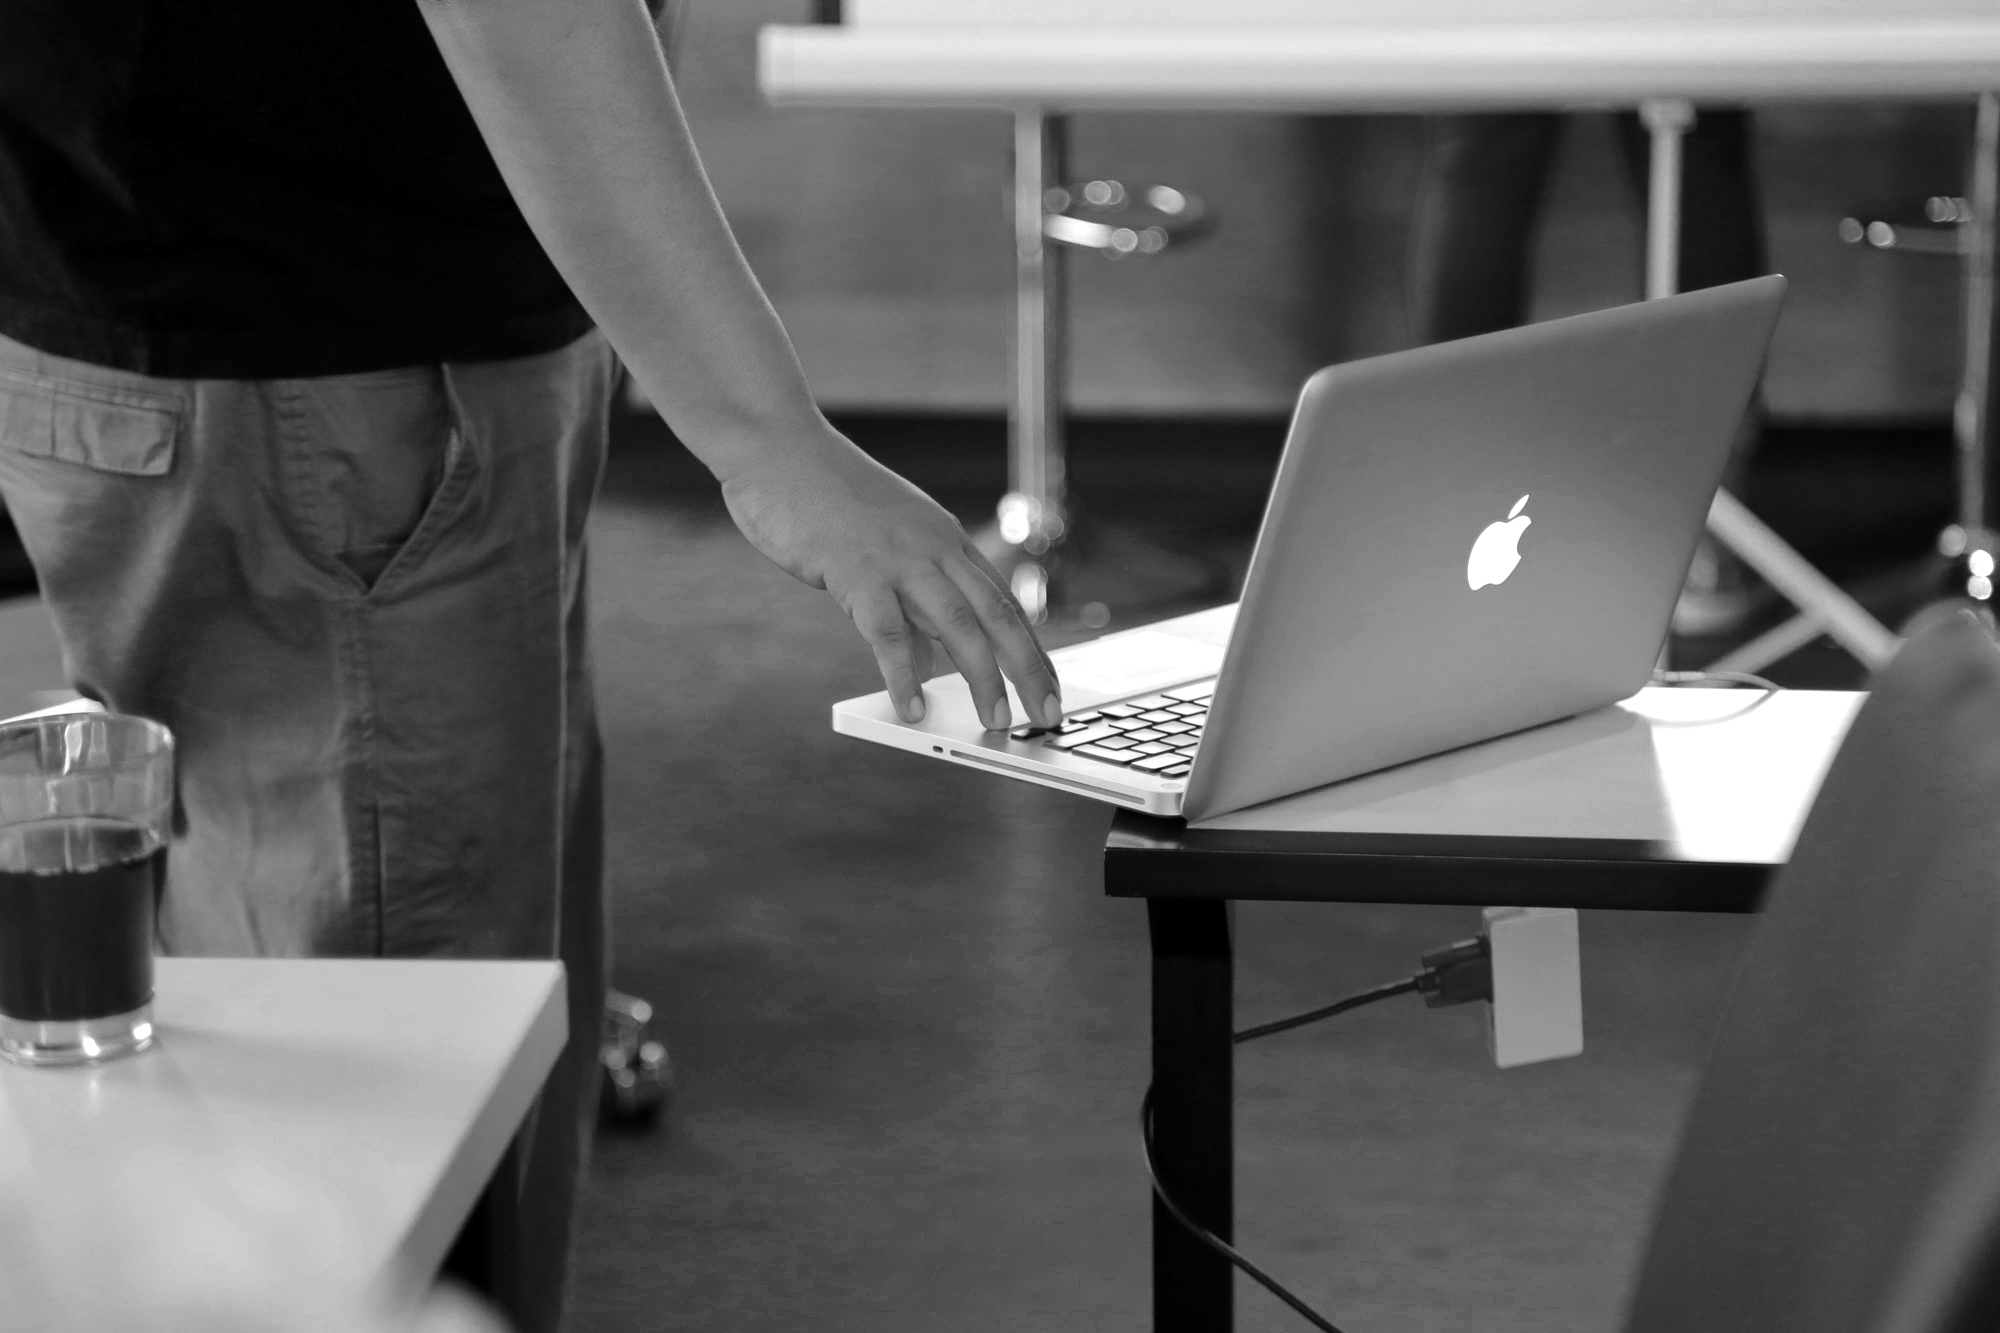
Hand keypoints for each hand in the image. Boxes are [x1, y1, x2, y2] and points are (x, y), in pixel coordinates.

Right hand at [719, 427, 1061, 730]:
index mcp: (945, 540)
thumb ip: (910, 598)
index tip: (1049, 689)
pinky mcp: (856, 570)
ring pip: (958, 625)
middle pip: (998, 616)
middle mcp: (934, 548)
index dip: (1031, 650)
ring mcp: (899, 558)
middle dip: (1028, 671)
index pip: (1004, 602)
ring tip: (995, 722)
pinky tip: (912, 708)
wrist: (779, 448)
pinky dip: (904, 674)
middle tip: (1046, 716)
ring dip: (983, 679)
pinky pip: (888, 632)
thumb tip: (931, 660)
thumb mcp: (885, 545)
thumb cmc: (822, 499)